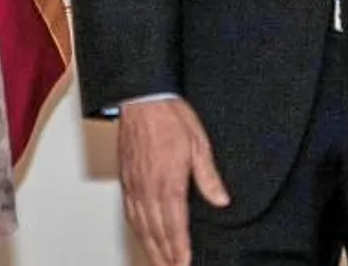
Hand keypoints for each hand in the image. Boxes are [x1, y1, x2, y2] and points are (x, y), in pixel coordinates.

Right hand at [118, 97, 229, 265]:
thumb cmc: (169, 116)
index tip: (184, 264)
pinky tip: (142, 236)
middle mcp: (148, 188)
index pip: (175, 225)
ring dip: (150, 248)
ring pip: (141, 226)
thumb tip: (221, 200)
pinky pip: (129, 213)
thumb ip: (208, 176)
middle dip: (165, 256)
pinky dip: (137, 230)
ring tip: (159, 263)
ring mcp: (134, 185)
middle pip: (156, 232)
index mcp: (169, 181)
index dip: (180, 249)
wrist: (142, 98)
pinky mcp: (126, 179)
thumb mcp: (199, 144)